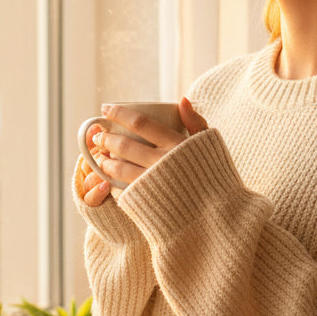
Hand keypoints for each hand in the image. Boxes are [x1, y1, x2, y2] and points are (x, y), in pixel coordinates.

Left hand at [78, 97, 207, 207]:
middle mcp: (162, 163)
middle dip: (106, 138)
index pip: (140, 123)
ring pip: (118, 169)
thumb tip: (181, 99)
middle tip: (98, 135)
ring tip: (100, 156)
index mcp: (176, 145)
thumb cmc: (215, 176)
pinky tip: (109, 179)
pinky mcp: (146, 205)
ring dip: (105, 161)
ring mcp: (153, 185)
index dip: (119, 113)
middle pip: (124, 145)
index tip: (105, 108)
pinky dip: (111, 183)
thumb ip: (195, 121)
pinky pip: (121, 191)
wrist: (218, 216)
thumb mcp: (210, 144)